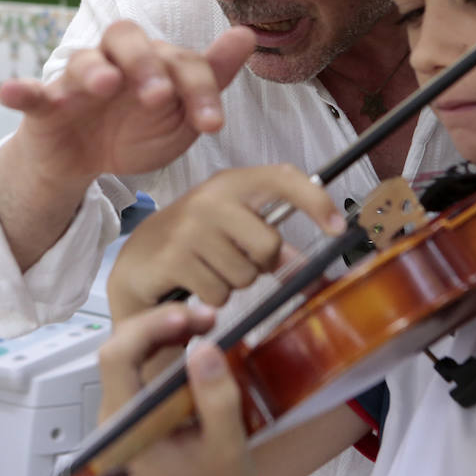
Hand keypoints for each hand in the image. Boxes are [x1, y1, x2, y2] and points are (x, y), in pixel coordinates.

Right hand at [0, 21, 255, 184]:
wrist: (86, 163)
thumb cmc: (138, 130)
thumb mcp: (181, 114)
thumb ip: (211, 77)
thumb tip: (247, 35)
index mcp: (154, 60)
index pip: (180, 61)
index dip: (200, 90)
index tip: (213, 125)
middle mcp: (115, 60)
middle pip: (126, 37)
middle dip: (145, 63)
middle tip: (158, 97)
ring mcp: (77, 80)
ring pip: (82, 60)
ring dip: (93, 70)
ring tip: (105, 85)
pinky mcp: (44, 105)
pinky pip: (29, 92)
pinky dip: (19, 90)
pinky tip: (9, 91)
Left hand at [97, 305, 268, 475]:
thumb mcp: (227, 444)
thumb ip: (216, 398)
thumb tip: (204, 348)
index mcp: (128, 428)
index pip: (117, 359)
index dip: (148, 328)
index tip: (186, 317)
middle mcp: (116, 416)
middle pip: (120, 347)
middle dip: (161, 322)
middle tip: (205, 317)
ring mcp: (124, 411)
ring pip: (129, 351)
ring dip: (164, 330)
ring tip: (204, 324)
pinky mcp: (136, 407)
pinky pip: (141, 364)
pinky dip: (166, 344)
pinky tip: (192, 339)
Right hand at [107, 164, 344, 319]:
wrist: (138, 259)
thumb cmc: (193, 240)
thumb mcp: (230, 229)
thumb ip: (266, 241)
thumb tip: (304, 266)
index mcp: (231, 183)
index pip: (281, 177)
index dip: (314, 199)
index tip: (337, 227)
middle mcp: (211, 198)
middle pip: (269, 245)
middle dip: (259, 264)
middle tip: (237, 260)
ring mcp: (190, 227)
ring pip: (245, 275)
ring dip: (233, 283)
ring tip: (210, 269)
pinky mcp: (174, 257)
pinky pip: (220, 293)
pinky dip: (214, 298)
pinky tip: (195, 282)